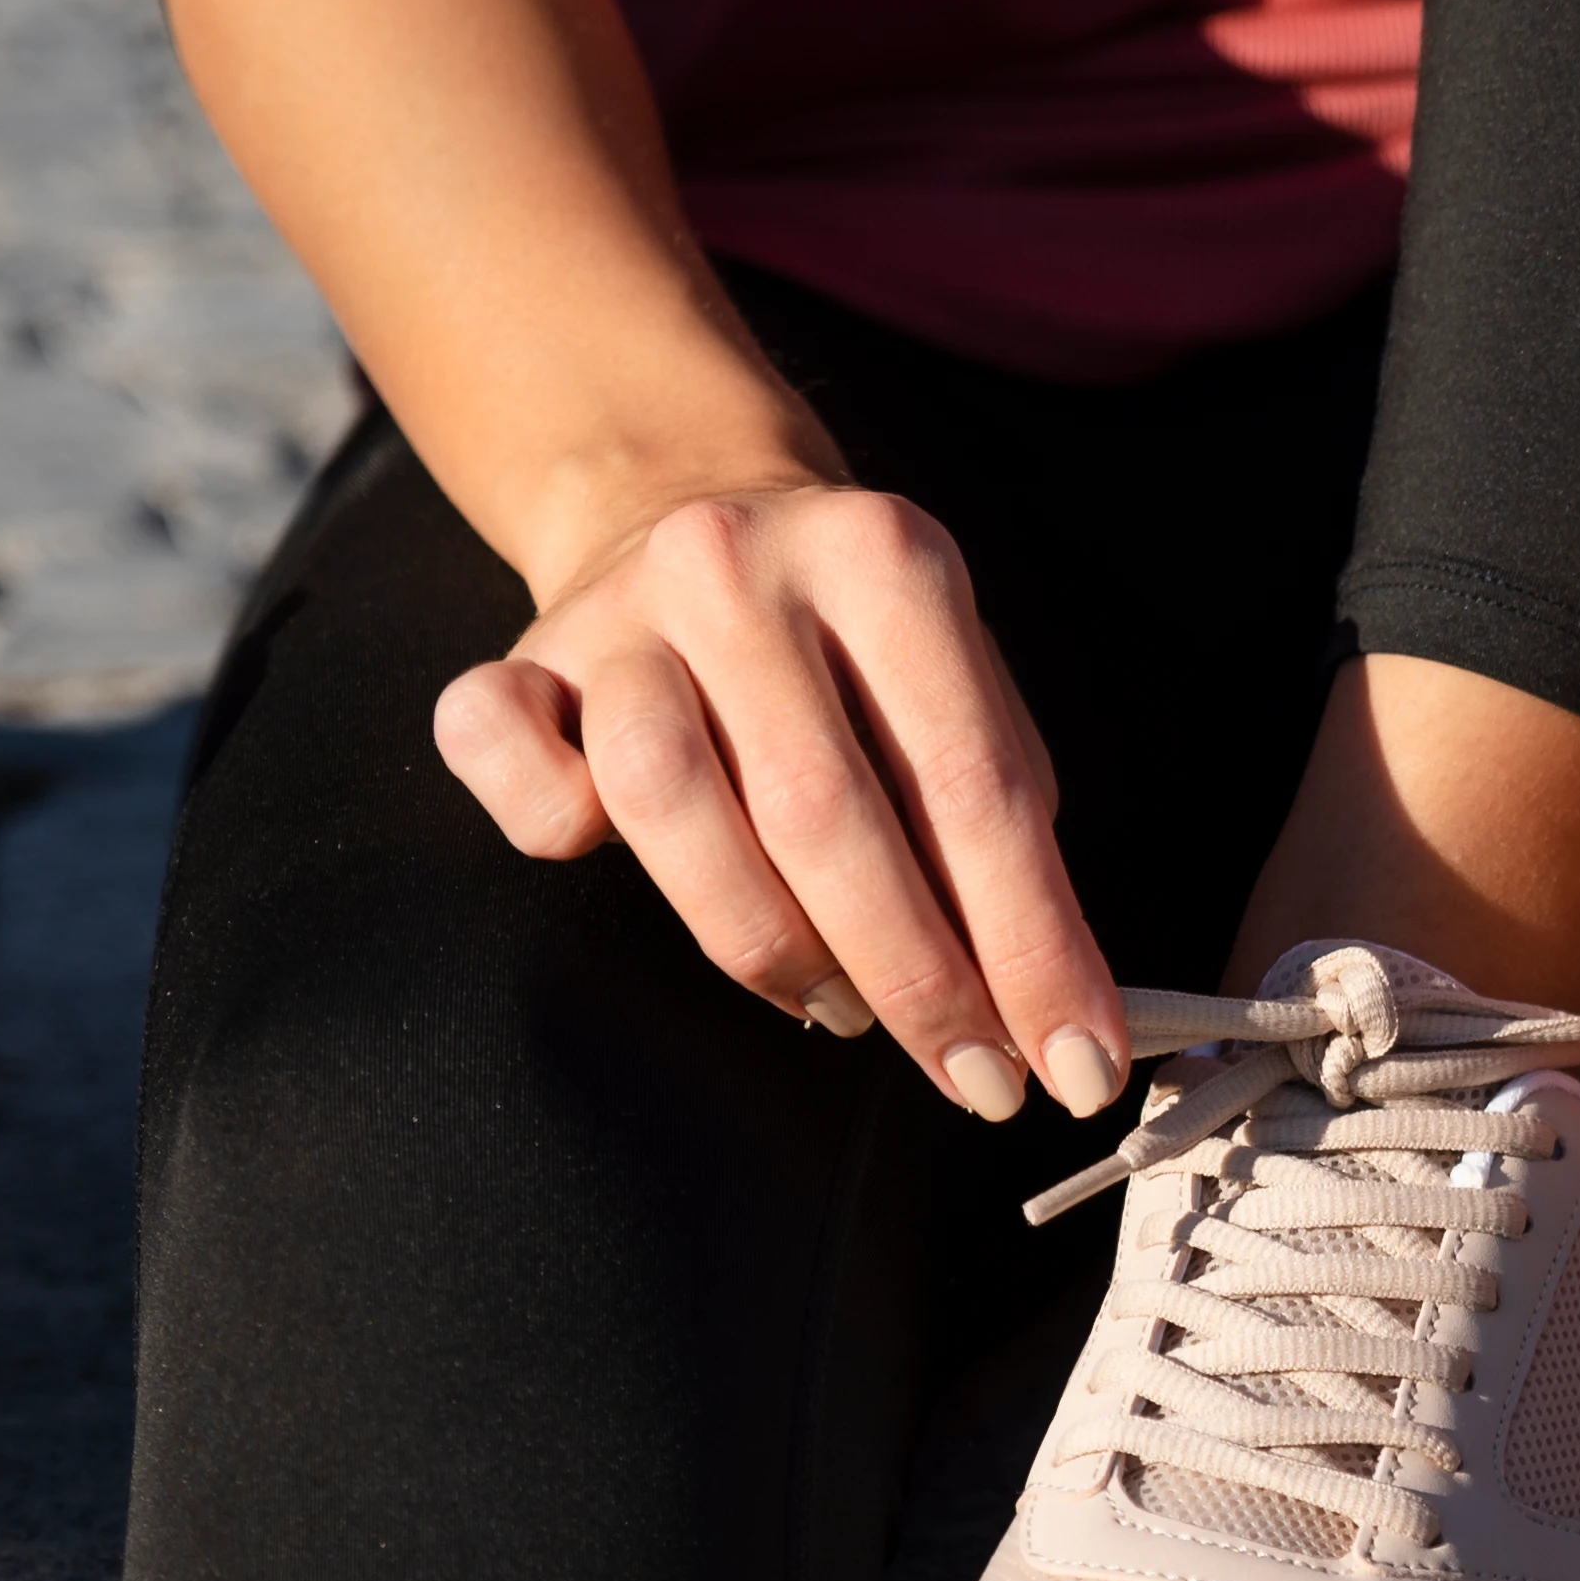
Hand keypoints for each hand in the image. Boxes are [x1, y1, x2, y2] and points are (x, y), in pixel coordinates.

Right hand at [431, 466, 1127, 1120]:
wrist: (687, 500)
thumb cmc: (847, 639)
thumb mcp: (955, 677)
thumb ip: (996, 812)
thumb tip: (1048, 994)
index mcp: (883, 558)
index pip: (973, 783)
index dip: (1030, 942)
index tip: (1078, 1062)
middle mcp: (740, 568)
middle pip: (823, 812)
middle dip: (918, 981)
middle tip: (978, 1080)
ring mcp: (619, 613)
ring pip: (665, 803)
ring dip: (770, 944)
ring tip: (845, 1007)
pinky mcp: (522, 659)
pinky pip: (501, 756)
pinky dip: (550, 826)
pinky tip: (609, 861)